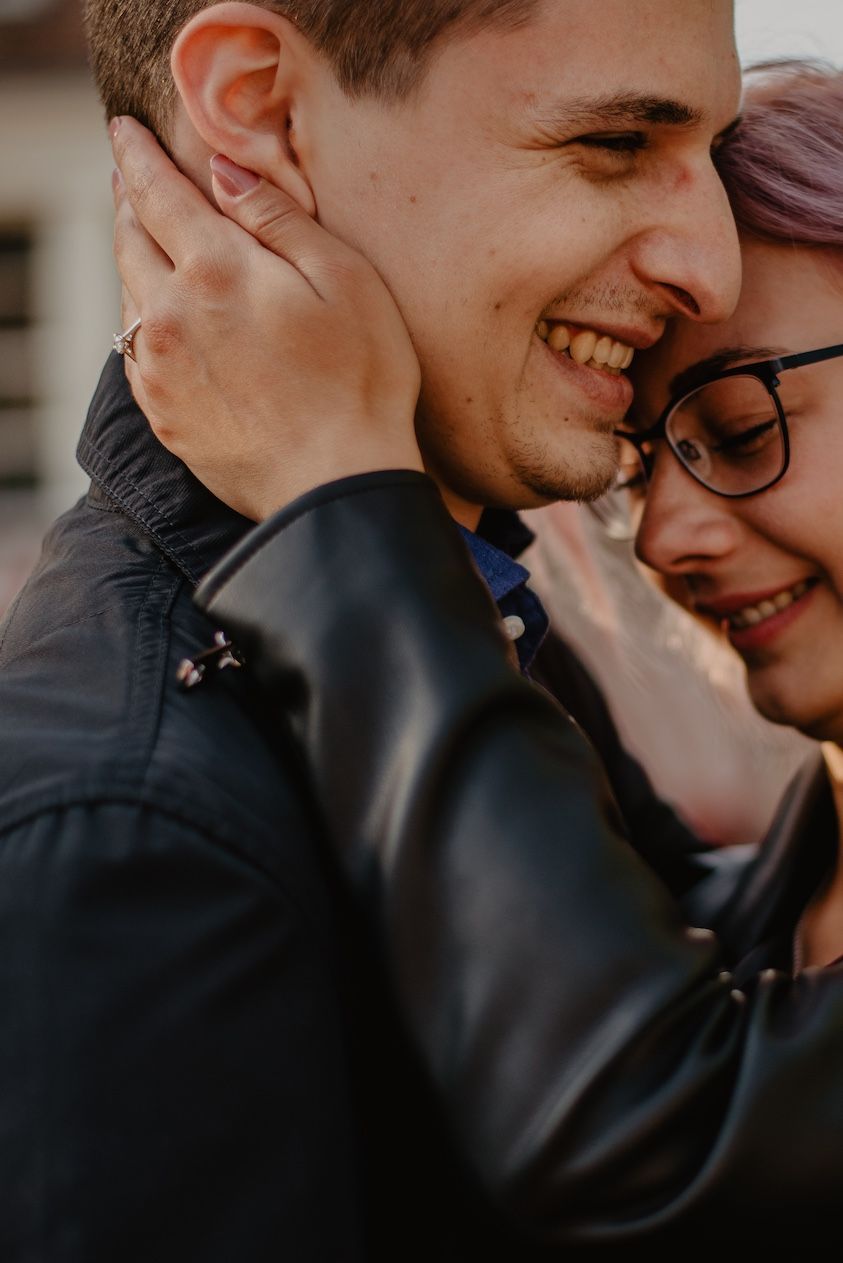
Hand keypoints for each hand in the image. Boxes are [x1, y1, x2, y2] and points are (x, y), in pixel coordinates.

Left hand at [110, 117, 422, 520]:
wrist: (335, 488)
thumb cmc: (362, 384)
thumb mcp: (346, 281)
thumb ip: (279, 219)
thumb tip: (223, 171)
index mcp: (216, 271)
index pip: (157, 193)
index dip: (137, 156)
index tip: (122, 132)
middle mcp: (170, 315)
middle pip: (129, 241)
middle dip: (128, 202)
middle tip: (130, 181)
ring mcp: (159, 370)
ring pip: (128, 295)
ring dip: (134, 261)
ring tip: (148, 244)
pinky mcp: (163, 415)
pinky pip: (134, 351)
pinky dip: (141, 321)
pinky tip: (160, 321)